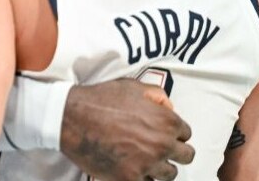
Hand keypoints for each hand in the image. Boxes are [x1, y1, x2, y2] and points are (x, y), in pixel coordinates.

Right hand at [60, 79, 193, 180]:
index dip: (174, 132)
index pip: (186, 134)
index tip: (165, 133)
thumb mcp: (132, 87)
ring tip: (147, 161)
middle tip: (160, 149)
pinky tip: (133, 169)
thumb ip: (157, 95)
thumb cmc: (100, 100)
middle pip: (186, 156)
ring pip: (169, 174)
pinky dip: (142, 177)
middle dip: (175, 152)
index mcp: (166, 122)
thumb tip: (169, 107)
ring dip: (160, 167)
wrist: (72, 118)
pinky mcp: (129, 179)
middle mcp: (161, 145)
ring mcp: (146, 164)